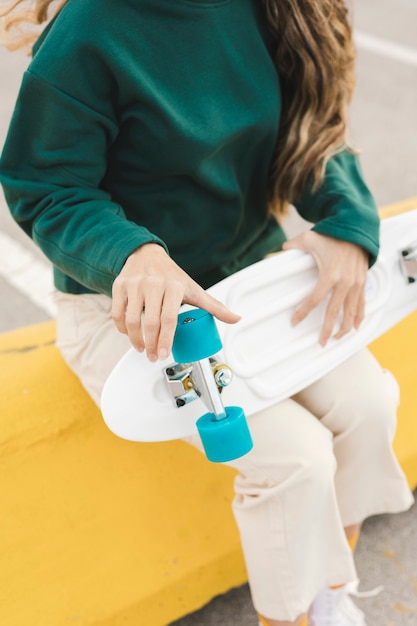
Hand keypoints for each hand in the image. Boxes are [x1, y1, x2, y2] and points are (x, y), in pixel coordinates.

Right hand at [112, 243, 239, 360]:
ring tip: (142, 348)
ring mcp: (134, 284)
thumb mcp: (193, 289)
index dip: (166, 340)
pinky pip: (117, 313)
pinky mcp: (120, 286)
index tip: (164, 354)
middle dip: (151, 344)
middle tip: (153, 356)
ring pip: (130, 320)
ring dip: (135, 340)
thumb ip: (214, 306)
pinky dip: (121, 328)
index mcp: (173, 286)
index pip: (169, 319)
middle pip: (149, 322)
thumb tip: (236, 319)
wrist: (146, 254)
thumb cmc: (171, 275)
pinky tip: (129, 335)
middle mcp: (153, 284)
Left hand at [282, 231, 368, 345]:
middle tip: (321, 342)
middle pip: (334, 313)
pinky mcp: (362, 282)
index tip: (295, 322)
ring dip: (344, 327)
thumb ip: (294, 245)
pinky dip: (359, 316)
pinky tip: (355, 326)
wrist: (357, 229)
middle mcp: (344, 282)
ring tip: (337, 338)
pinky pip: (361, 304)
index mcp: (329, 275)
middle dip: (327, 330)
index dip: (303, 313)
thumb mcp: (309, 238)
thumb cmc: (333, 235)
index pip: (314, 300)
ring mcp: (356, 284)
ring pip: (351, 312)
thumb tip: (282, 248)